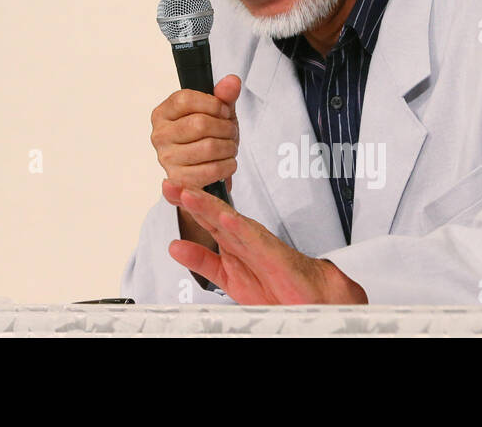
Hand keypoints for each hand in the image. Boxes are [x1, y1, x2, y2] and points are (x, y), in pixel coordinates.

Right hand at [149, 74, 241, 194]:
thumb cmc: (208, 136)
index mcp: (163, 113)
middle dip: (225, 127)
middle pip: (199, 124)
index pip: (185, 100)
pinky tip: (228, 162)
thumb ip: (224, 95)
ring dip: (229, 147)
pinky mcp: (179, 179)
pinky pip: (210, 170)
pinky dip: (227, 165)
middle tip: (231, 131)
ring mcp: (167, 158)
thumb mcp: (217, 111)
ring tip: (230, 146)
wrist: (206, 167)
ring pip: (208, 147)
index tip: (223, 110)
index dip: (212, 104)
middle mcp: (160, 135)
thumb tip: (232, 81)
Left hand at [163, 179, 367, 304]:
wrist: (313, 299)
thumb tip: (174, 246)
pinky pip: (256, 240)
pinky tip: (225, 217)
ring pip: (230, 220)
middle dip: (192, 196)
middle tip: (170, 182)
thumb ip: (202, 261)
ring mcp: (259, 243)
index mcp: (233, 241)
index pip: (206, 217)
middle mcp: (244, 237)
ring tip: (189, 194)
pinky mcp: (274, 255)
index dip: (186, 202)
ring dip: (209, 206)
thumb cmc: (275, 287)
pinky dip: (240, 227)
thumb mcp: (227, 276)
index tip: (168, 187)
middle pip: (214, 212)